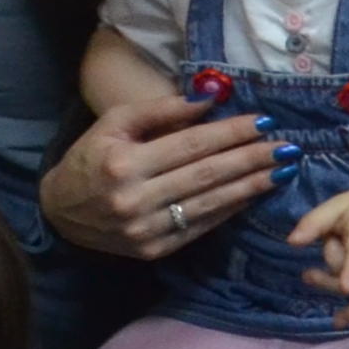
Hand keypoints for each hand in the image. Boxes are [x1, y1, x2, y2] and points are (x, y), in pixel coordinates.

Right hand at [42, 92, 275, 261]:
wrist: (61, 212)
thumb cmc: (91, 158)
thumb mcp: (114, 124)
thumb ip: (160, 110)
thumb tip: (210, 98)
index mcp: (123, 163)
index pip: (190, 145)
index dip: (229, 133)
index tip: (263, 122)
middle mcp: (134, 199)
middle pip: (206, 175)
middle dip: (251, 159)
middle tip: (287, 147)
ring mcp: (145, 230)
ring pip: (210, 204)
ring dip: (251, 186)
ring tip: (282, 170)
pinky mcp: (155, 251)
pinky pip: (202, 226)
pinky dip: (231, 209)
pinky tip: (255, 194)